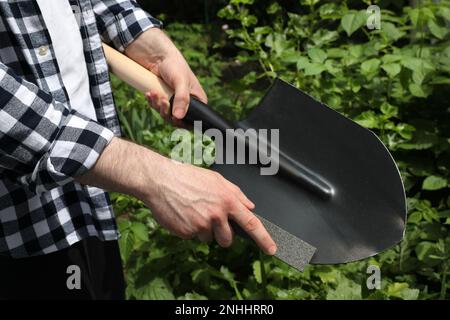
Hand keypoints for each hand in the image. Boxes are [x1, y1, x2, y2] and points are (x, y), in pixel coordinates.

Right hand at [76, 138, 276, 254]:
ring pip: (208, 238)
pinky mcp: (187, 233)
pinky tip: (183, 214)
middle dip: (222, 234)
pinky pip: (192, 237)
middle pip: (227, 239)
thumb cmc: (187, 176)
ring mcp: (201, 225)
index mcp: (227, 200)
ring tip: (192, 210)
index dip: (263, 238)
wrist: (161, 180)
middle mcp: (217, 214)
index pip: (251, 223)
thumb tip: (250, 206)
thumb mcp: (216, 179)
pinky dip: (189, 229)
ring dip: (203, 230)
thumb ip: (236, 193)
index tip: (271, 249)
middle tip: (210, 219)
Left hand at [125, 28, 206, 121]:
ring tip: (153, 93)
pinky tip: (149, 93)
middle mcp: (187, 103)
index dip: (184, 122)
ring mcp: (174, 102)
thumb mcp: (180, 81)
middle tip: (163, 100)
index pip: (194, 120)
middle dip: (167, 112)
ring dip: (158, 106)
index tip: (174, 117)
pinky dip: (152, 102)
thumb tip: (178, 117)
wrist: (158, 56)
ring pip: (166, 115)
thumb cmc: (174, 65)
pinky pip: (157, 108)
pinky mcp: (163, 100)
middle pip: (177, 120)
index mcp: (198, 100)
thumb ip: (181, 98)